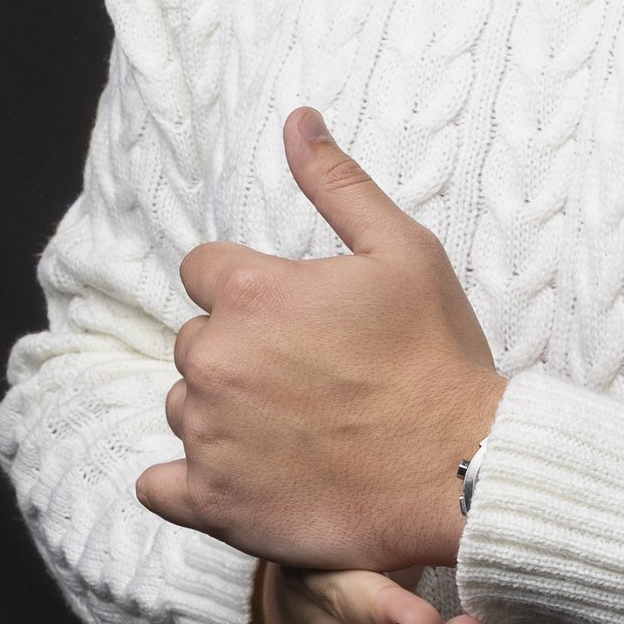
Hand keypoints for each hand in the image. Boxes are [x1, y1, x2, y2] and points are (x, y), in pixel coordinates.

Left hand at [137, 109, 503, 570]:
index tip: (297, 320)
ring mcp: (209, 436)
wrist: (465, 470)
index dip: (249, 291)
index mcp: (249, 293)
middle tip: (311, 379)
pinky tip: (238, 476)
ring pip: (184, 409)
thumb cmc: (439, 358)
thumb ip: (337, 184)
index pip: (203, 271)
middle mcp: (215, 360)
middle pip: (195, 342)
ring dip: (221, 415)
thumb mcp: (404, 251)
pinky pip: (158, 487)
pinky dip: (189, 482)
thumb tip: (297, 120)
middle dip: (240, 354)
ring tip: (295, 431)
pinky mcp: (214, 503)